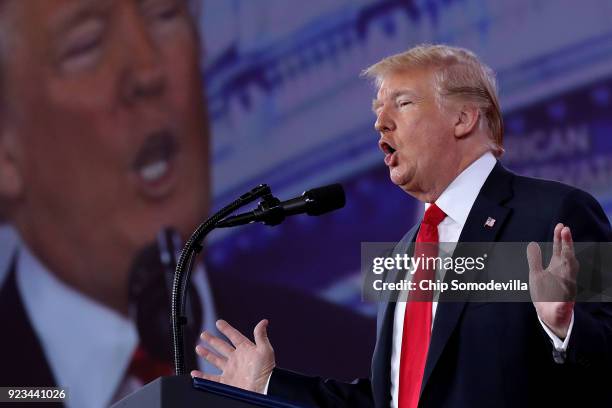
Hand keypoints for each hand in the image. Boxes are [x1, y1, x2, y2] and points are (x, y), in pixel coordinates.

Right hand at [191, 319, 274, 393]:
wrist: (263, 390)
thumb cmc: (267, 371)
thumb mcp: (265, 350)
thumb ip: (261, 335)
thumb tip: (263, 322)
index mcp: (245, 349)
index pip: (234, 336)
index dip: (226, 329)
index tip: (219, 322)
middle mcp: (237, 359)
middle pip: (221, 346)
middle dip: (212, 340)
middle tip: (204, 334)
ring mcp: (231, 370)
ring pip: (215, 360)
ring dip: (207, 354)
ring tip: (198, 348)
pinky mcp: (226, 382)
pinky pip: (211, 379)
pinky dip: (202, 376)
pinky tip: (195, 373)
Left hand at [527, 223, 577, 338]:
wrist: (549, 315)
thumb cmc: (544, 293)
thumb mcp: (536, 273)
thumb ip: (535, 259)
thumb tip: (532, 244)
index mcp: (558, 269)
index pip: (561, 251)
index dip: (561, 239)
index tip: (561, 226)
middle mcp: (565, 277)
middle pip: (567, 258)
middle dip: (567, 244)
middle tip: (565, 229)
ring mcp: (566, 290)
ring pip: (570, 275)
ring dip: (569, 262)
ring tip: (566, 248)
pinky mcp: (563, 306)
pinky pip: (564, 302)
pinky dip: (563, 298)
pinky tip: (562, 293)